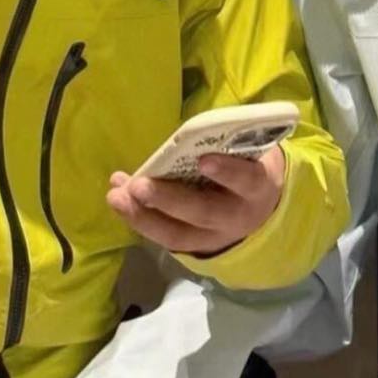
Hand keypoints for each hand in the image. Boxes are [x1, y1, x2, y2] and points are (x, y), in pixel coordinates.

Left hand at [106, 144, 286, 255]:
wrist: (262, 209)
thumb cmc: (249, 166)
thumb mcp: (252, 151)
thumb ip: (229, 141)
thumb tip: (192, 130)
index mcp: (258, 186)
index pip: (246, 180)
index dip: (227, 171)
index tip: (203, 159)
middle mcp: (238, 216)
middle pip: (203, 212)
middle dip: (169, 199)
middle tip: (138, 185)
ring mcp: (215, 237)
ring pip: (179, 234)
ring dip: (143, 216)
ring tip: (116, 196)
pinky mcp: (196, 246)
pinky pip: (166, 239)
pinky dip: (140, 221)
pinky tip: (120, 203)